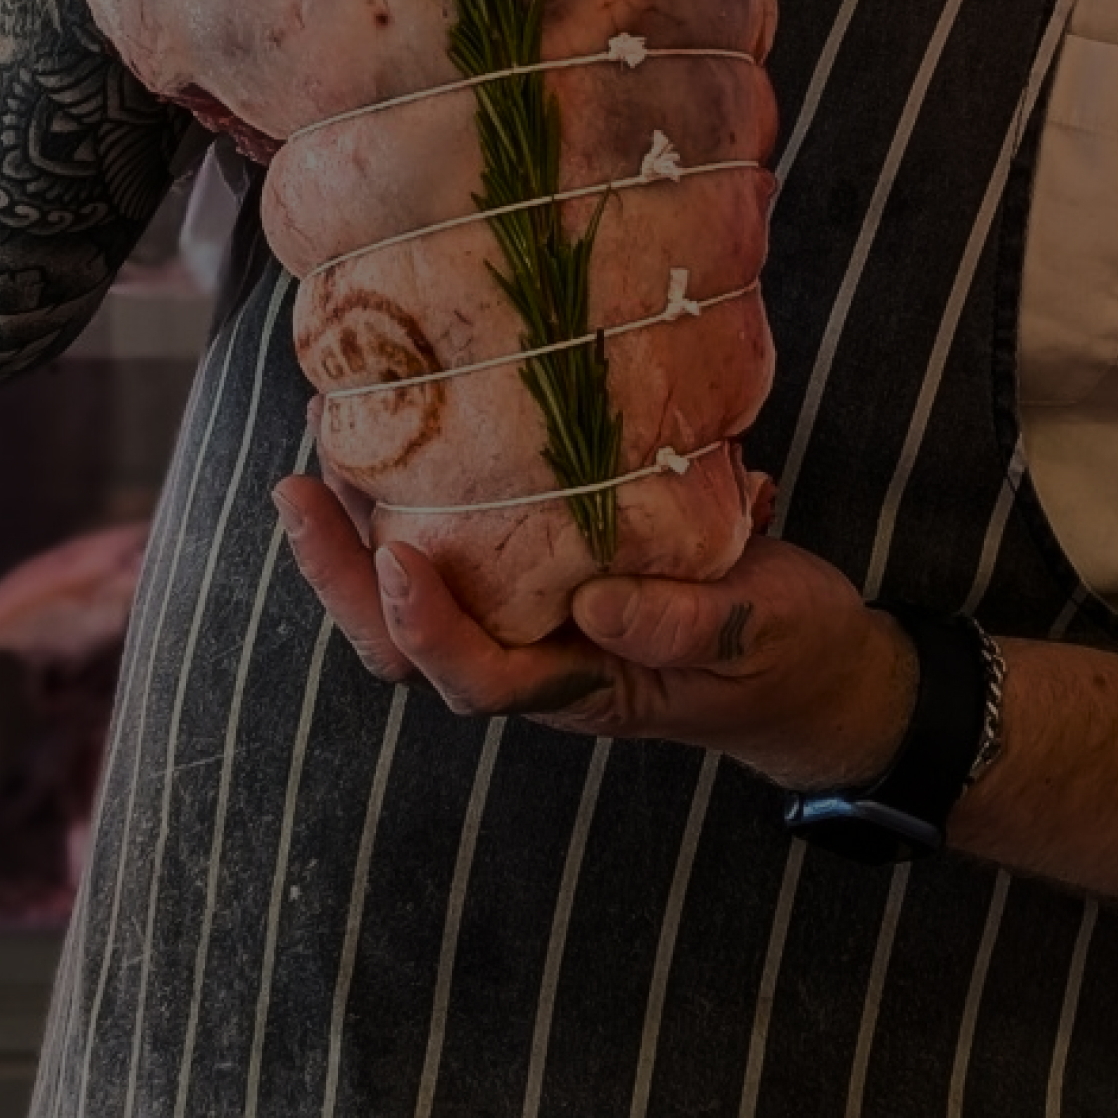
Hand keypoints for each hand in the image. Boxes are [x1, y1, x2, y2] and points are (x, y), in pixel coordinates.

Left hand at [271, 473, 915, 793]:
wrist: (817, 668)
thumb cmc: (787, 653)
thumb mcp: (756, 634)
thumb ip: (685, 624)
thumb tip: (596, 600)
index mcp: (583, 688)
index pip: (478, 677)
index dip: (426, 628)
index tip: (394, 559)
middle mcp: (540, 657)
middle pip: (409, 645)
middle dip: (342, 577)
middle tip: (300, 487)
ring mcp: (538, 617)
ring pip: (418, 596)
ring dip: (356, 531)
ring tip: (322, 439)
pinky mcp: (551, 569)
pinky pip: (461, 548)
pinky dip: (415, 498)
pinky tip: (401, 429)